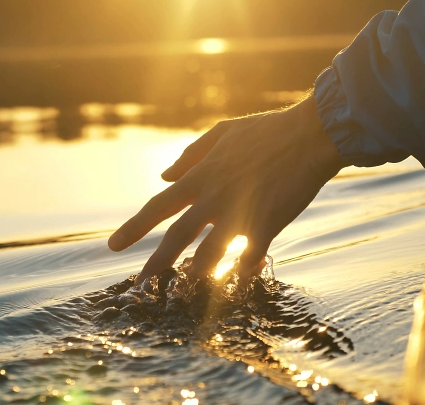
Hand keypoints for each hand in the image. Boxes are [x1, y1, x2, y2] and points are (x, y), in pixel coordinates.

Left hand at [108, 95, 348, 282]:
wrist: (311, 134)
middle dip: (155, 263)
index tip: (113, 246)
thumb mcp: (223, 133)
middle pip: (177, 236)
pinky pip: (247, 257)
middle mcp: (214, 196)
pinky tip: (237, 282)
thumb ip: (191, 155)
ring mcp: (240, 212)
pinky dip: (241, 272)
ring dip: (193, 276)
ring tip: (180, 293)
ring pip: (208, 254)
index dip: (134, 227)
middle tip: (139, 284)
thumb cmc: (268, 131)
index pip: (159, 205)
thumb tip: (163, 175)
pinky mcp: (266, 225)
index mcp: (202, 175)